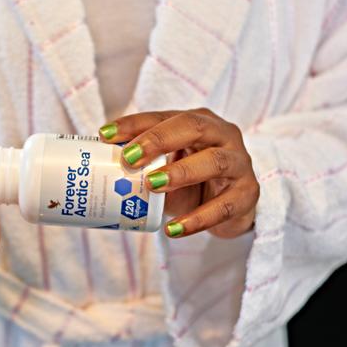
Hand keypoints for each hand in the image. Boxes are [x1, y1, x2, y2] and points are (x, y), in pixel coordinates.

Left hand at [99, 109, 259, 238]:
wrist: (234, 204)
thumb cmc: (193, 177)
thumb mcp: (168, 165)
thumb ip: (143, 163)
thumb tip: (99, 166)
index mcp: (198, 121)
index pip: (163, 116)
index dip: (134, 124)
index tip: (105, 135)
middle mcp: (222, 135)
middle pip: (193, 127)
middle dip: (159, 140)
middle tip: (129, 157)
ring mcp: (239, 163)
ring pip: (214, 161)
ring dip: (180, 172)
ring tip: (151, 185)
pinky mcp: (248, 194)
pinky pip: (224, 206)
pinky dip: (198, 218)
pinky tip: (174, 230)